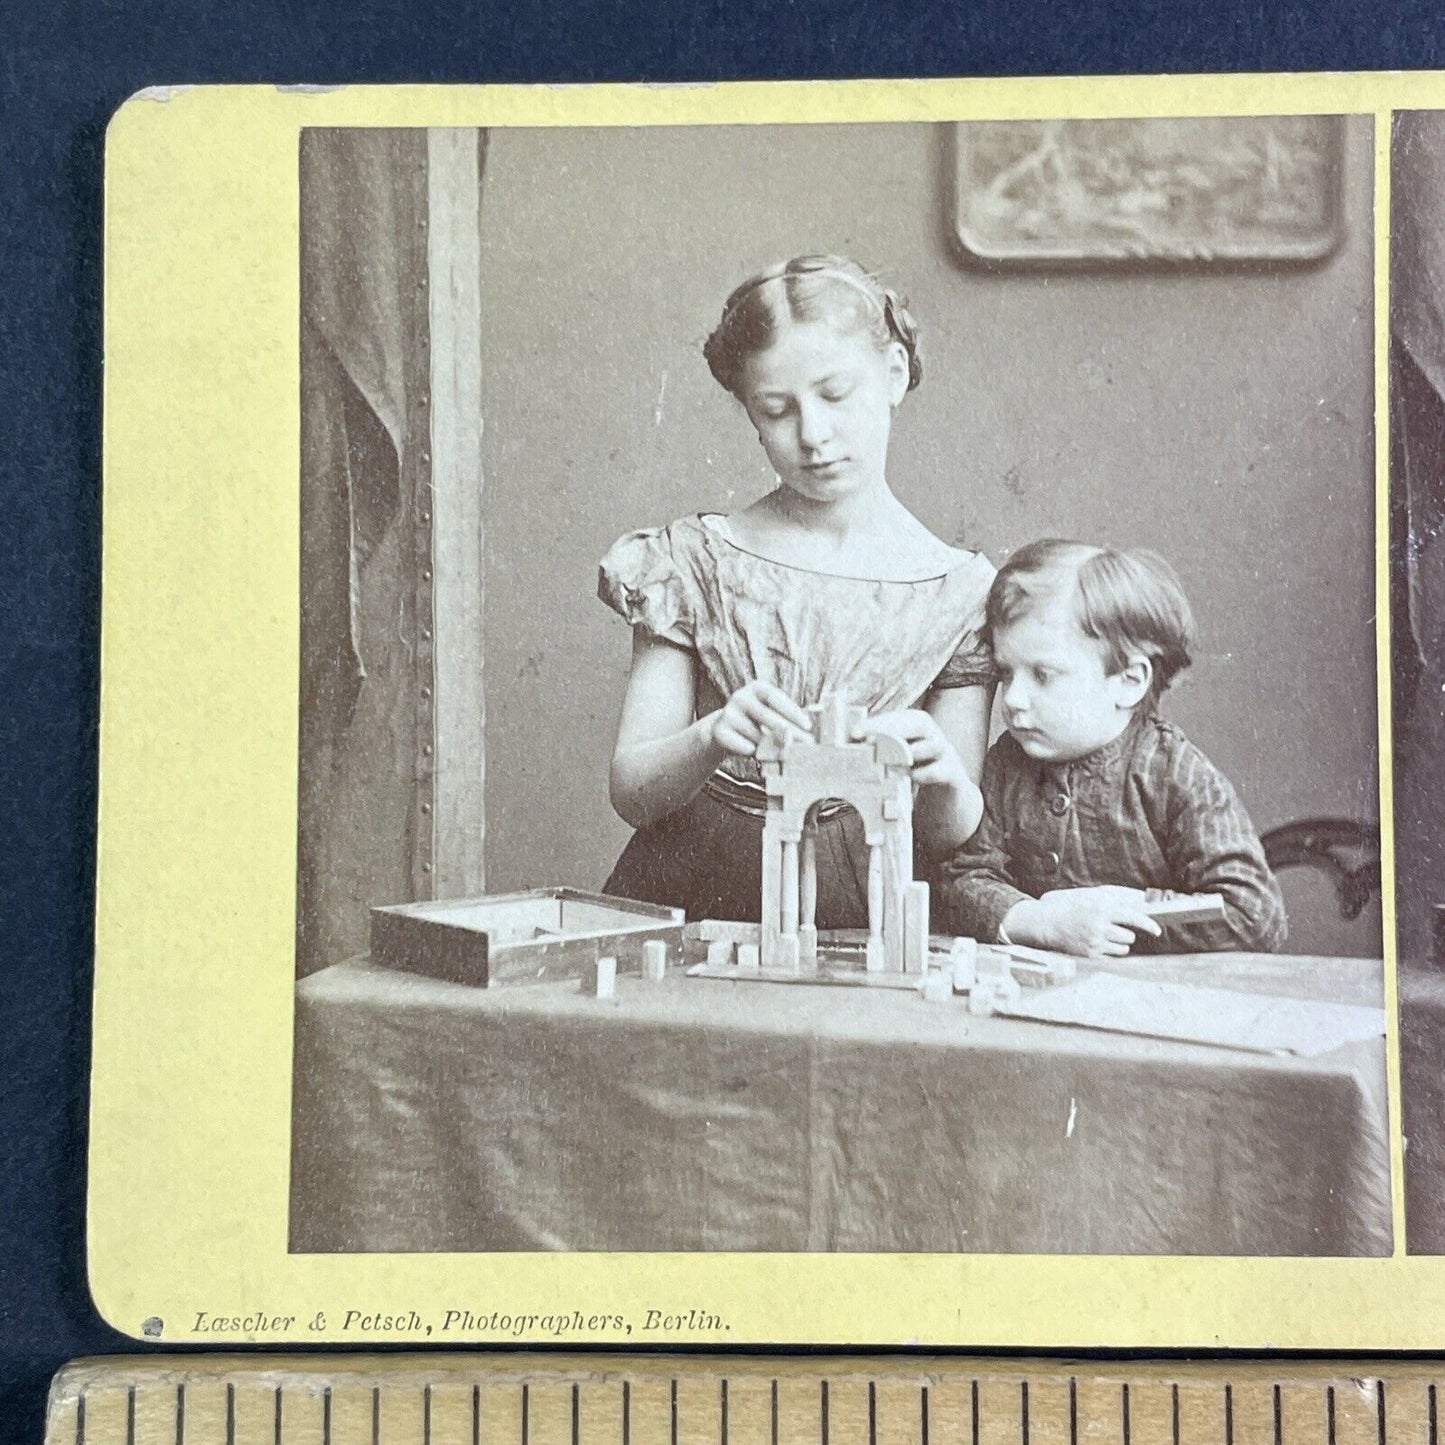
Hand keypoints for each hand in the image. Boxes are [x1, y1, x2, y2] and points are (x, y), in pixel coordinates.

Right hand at [707, 681, 812, 757]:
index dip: (792, 712)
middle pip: (767, 716)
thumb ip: (786, 722)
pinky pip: (745, 747)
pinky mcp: (719, 731)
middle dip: (788, 732)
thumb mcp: (770, 715)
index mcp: (756, 688)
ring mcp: (728, 713)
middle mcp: (740, 697)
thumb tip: (806, 739)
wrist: (722, 732)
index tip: (807, 726)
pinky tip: (752, 749)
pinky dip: (754, 752)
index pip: (776, 698)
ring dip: (769, 746)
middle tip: (804, 745)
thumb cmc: (755, 724)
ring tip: (772, 748)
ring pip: (757, 736)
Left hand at [856, 709, 965, 789]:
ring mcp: (948, 755)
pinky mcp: (954, 776)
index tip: (855, 732)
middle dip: (893, 729)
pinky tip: (912, 779)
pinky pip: (943, 771)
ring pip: (936, 745)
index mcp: (919, 729)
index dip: (878, 722)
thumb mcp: (899, 761)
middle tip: (868, 740)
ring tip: (891, 760)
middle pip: (920, 722)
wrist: (949, 797)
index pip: (900, 717)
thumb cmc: (917, 774)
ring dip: (912, 751)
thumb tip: (849, 748)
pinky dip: (926, 774)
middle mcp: (935, 737)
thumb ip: (880, 752)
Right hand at [1002, 886, 1163, 958]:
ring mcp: (1095, 943)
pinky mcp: (1091, 955)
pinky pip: (1113, 956)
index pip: (1132, 917)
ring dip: (1120, 944)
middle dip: (1127, 934)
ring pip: (1123, 948)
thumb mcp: (1094, 901)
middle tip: (1115, 930)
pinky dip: (1110, 951)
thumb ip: (1116, 904)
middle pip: (1129, 936)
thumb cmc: (1074, 911)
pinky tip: (1098, 944)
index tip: (1157, 930)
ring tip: (1105, 937)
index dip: (1148, 924)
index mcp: (1101, 910)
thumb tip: (1140, 905)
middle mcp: (1099, 927)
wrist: (1050, 925)